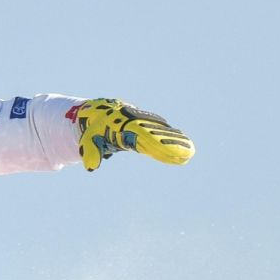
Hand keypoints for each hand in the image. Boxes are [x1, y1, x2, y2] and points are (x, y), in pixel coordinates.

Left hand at [76, 98, 194, 170]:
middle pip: (157, 134)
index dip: (156, 143)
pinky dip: (172, 137)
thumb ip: (92, 153)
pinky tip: (184, 145)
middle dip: (171, 143)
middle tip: (187, 152)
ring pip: (161, 132)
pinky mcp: (146, 125)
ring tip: (190, 151)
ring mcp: (143, 123)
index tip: (167, 149)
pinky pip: (160, 131)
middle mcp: (137, 123)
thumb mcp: (89, 142)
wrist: (99, 112)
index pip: (143, 137)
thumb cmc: (93, 130)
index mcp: (123, 127)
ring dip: (175, 140)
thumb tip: (91, 166)